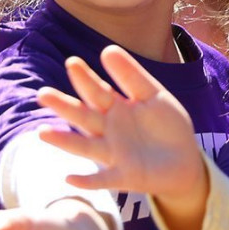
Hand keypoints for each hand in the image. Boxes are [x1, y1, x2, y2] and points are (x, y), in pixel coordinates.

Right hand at [35, 45, 205, 204]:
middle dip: (64, 106)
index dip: (85, 79)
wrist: (186, 161)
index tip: (72, 62)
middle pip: (84, 117)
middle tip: (43, 94)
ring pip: (85, 146)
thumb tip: (107, 49)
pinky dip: (88, 180)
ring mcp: (114, 154)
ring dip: (64, 142)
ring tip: (42, 133)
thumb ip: (132, 76)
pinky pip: (103, 179)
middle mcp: (108, 130)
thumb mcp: (154, 96)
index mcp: (115, 108)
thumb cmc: (166, 126)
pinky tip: (70, 178)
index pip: (97, 92)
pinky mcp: (124, 176)